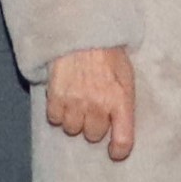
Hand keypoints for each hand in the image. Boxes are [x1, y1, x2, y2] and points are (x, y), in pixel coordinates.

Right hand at [42, 45, 139, 161]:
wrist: (82, 30)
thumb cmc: (107, 52)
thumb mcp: (126, 74)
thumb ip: (124, 100)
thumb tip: (122, 123)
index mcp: (121, 100)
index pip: (123, 141)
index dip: (119, 150)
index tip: (115, 151)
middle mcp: (98, 105)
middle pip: (93, 135)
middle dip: (93, 124)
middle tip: (93, 107)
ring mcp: (76, 102)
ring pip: (72, 129)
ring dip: (74, 118)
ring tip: (77, 101)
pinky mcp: (56, 96)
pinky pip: (55, 119)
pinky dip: (58, 111)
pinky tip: (64, 97)